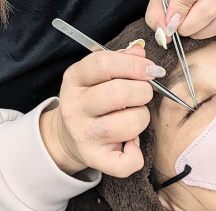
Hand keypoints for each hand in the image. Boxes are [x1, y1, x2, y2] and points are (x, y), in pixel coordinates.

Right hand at [39, 45, 164, 177]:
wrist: (66, 136)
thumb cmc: (88, 98)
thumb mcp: (95, 74)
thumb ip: (119, 59)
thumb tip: (140, 52)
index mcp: (74, 78)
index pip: (103, 64)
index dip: (133, 64)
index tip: (150, 69)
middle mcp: (74, 106)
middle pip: (119, 93)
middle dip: (143, 91)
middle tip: (143, 93)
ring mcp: (83, 134)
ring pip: (128, 124)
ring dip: (142, 117)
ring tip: (135, 115)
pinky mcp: (94, 159)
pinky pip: (126, 162)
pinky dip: (136, 154)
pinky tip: (131, 143)